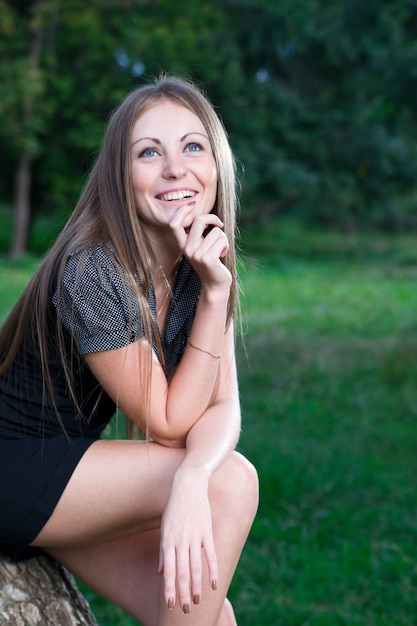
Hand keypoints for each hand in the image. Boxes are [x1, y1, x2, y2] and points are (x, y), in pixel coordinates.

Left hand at [157, 465, 217, 613]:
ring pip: (195, 566)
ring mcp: (194, 536)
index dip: (169, 588)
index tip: (170, 604)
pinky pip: (210, 555)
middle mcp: (180, 540)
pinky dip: (212, 571)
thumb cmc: (174, 507)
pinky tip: (214, 585)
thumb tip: (160, 571)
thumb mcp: (164, 527)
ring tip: (196, 601)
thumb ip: (163, 551)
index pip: (168, 570)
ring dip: (195, 586)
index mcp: (168, 540)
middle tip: (185, 610)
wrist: (188, 485)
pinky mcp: (207, 532)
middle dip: (182, 592)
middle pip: (181, 572)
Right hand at [169, 206, 231, 292]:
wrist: (215, 284)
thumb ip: (199, 234)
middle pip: (199, 220)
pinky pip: (221, 240)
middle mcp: (187, 249)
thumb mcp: (201, 247)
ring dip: (223, 239)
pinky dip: (226, 245)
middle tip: (219, 225)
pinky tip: (222, 255)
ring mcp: (197, 254)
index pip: (174, 224)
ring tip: (220, 249)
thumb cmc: (211, 262)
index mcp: (183, 245)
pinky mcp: (208, 259)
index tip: (193, 204)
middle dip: (212, 219)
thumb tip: (206, 216)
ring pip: (216, 231)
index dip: (182, 211)